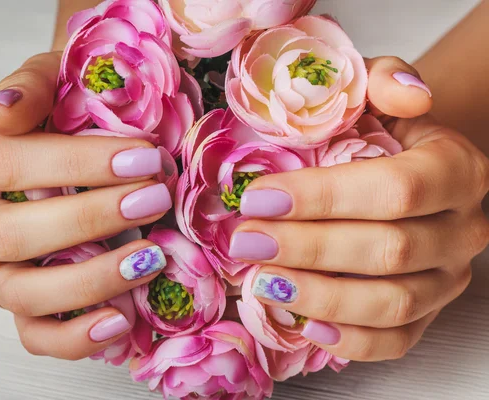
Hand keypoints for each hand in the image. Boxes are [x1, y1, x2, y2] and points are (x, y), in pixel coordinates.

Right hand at [0, 52, 170, 359]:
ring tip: (149, 258)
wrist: (58, 138)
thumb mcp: (46, 80)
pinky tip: (121, 319)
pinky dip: (75, 337)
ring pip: (20, 293)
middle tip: (154, 199)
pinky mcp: (17, 301)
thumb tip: (3, 112)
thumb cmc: (55, 109)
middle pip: (9, 235)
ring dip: (90, 280)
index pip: (2, 164)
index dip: (73, 165)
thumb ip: (28, 88)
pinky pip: (34, 334)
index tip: (142, 157)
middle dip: (89, 219)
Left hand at [229, 56, 488, 361]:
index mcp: (455, 168)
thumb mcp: (376, 95)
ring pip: (391, 302)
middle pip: (388, 250)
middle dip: (307, 248)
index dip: (324, 197)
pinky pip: (395, 340)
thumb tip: (405, 95)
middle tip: (246, 241)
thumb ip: (384, 81)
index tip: (258, 197)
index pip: (394, 189)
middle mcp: (462, 228)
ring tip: (262, 281)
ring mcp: (448, 277)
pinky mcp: (428, 312)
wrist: (402, 169)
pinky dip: (348, 340)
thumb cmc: (380, 133)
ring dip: (320, 295)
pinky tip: (303, 321)